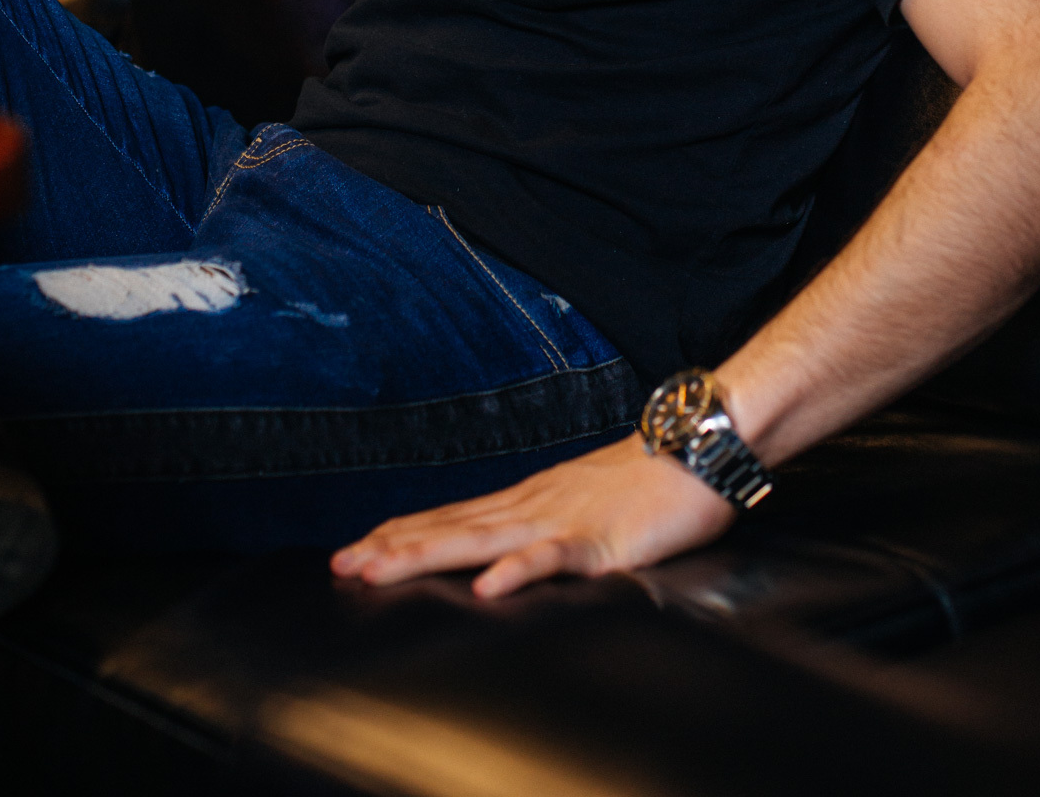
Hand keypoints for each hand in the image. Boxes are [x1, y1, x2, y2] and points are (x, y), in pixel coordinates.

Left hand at [330, 433, 733, 598]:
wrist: (699, 450)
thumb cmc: (645, 482)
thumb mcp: (581, 502)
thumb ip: (542, 523)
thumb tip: (503, 547)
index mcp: (528, 499)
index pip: (452, 516)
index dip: (401, 533)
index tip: (354, 548)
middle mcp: (532, 506)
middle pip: (451, 527)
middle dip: (393, 547)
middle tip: (340, 564)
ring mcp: (562, 521)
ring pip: (482, 539)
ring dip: (426, 554)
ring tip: (379, 568)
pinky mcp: (600, 541)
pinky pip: (552, 558)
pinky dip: (518, 571)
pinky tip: (488, 588)